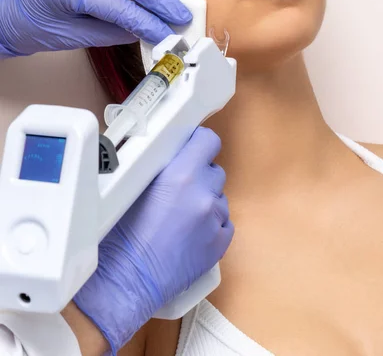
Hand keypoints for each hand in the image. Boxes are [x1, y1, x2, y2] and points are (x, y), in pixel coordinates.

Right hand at [73, 127, 233, 354]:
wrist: (125, 279)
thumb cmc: (120, 236)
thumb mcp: (133, 186)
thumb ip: (157, 167)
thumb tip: (168, 156)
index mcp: (180, 175)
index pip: (208, 141)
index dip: (200, 143)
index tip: (193, 147)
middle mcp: (202, 195)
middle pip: (214, 170)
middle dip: (199, 176)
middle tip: (178, 188)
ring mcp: (214, 220)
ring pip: (218, 198)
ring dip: (204, 201)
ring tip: (179, 217)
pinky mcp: (220, 244)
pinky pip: (224, 223)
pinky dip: (210, 225)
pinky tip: (188, 233)